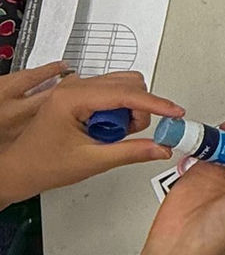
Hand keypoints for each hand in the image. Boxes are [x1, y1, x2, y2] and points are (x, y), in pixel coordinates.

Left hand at [0, 72, 182, 204]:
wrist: (19, 169)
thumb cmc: (43, 164)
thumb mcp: (92, 161)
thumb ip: (131, 152)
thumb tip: (161, 148)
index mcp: (73, 98)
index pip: (126, 94)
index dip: (156, 104)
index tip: (175, 113)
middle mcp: (74, 87)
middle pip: (128, 84)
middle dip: (139, 110)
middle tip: (131, 135)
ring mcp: (75, 89)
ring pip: (122, 87)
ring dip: (129, 110)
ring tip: (115, 135)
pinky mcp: (79, 96)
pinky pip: (112, 94)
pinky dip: (119, 111)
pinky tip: (107, 130)